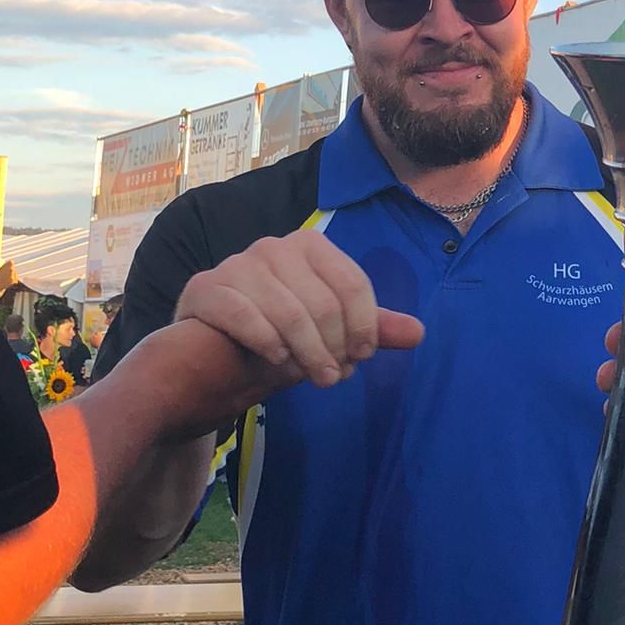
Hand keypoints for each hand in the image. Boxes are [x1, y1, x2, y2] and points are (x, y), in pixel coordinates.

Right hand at [174, 232, 423, 390]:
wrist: (213, 359)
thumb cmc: (280, 339)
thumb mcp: (331, 334)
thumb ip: (371, 330)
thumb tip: (419, 333)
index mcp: (310, 246)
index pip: (352, 284)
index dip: (364, 325)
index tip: (362, 357)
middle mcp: (272, 247)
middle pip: (322, 302)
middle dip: (334, 347)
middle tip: (334, 378)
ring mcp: (236, 265)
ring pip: (288, 312)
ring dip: (307, 353)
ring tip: (314, 378)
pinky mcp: (205, 288)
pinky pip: (244, 315)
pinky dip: (267, 343)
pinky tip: (278, 361)